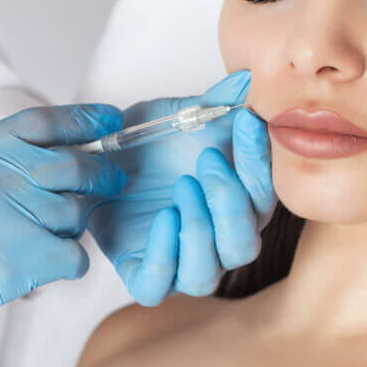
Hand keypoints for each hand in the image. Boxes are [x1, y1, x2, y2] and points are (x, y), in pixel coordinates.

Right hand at [0, 104, 126, 366]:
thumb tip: (48, 157)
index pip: (43, 121)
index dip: (85, 118)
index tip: (112, 119)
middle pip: (74, 164)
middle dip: (101, 173)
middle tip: (113, 179)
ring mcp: (5, 216)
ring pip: (77, 214)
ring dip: (73, 228)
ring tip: (48, 239)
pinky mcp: (15, 261)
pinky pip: (73, 258)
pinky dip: (66, 266)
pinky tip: (41, 271)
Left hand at [87, 70, 275, 304]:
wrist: (100, 158)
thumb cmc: (151, 141)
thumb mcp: (186, 114)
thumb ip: (223, 102)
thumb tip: (253, 80)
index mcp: (240, 204)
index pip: (266, 195)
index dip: (261, 162)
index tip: (246, 122)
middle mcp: (217, 240)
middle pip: (243, 246)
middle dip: (229, 203)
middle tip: (207, 160)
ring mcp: (180, 261)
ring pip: (206, 275)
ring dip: (200, 230)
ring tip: (182, 187)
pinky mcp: (141, 272)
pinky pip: (156, 286)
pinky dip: (163, 256)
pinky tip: (163, 216)